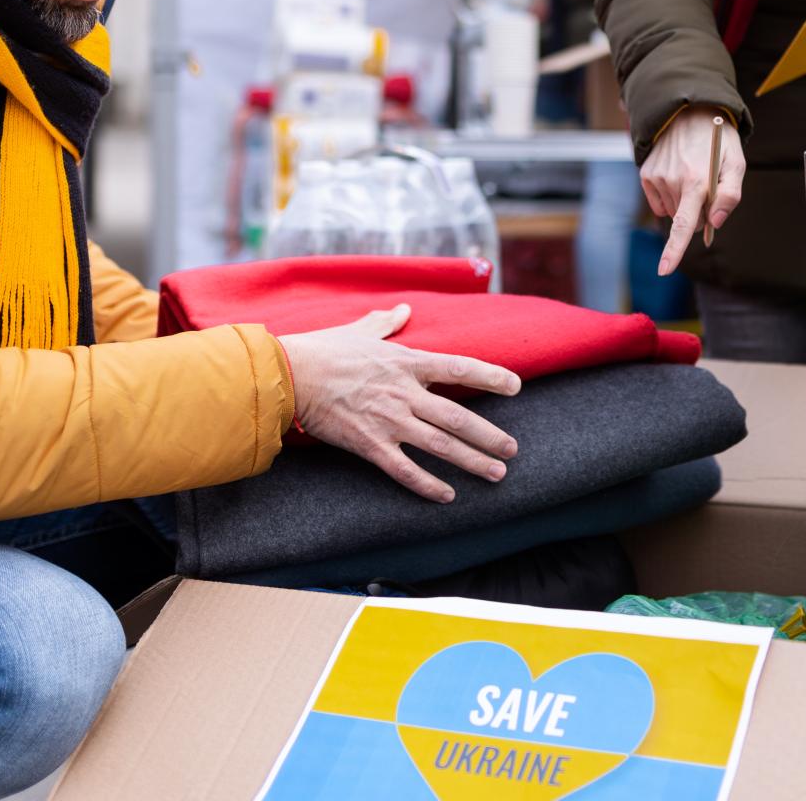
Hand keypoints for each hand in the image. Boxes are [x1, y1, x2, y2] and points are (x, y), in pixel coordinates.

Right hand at [280, 305, 520, 502]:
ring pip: (440, 444)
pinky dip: (428, 485)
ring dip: (471, 461)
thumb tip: (403, 309)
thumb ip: (387, 322)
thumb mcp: (361, 330)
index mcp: (406, 362)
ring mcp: (388, 420)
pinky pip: (405, 469)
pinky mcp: (369, 444)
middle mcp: (404, 392)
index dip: (491, 376)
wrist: (289, 374)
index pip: (459, 367)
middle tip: (512, 450)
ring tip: (496, 474)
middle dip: (489, 435)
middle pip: (457, 415)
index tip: (515, 386)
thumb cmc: (324, 350)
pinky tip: (448, 496)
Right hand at [640, 106, 745, 275]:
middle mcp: (673, 180)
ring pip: (673, 211)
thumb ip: (730, 196)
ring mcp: (656, 177)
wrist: (690, 111)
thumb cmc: (719, 142)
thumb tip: (715, 223)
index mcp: (697, 181)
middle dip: (699, 213)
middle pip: (686, 221)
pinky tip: (677, 176)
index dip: (674, 251)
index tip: (664, 271)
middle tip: (708, 188)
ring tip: (692, 174)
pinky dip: (670, 197)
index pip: (684, 225)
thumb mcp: (737, 165)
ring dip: (684, 202)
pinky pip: (659, 202)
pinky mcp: (646, 173)